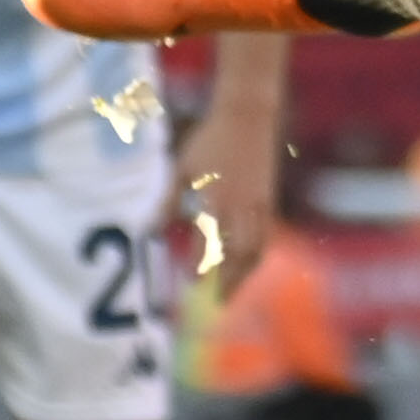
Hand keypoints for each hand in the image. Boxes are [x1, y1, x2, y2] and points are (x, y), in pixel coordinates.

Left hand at [170, 94, 279, 292]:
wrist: (249, 117)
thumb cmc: (209, 140)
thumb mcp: (181, 169)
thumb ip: (168, 203)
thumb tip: (151, 232)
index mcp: (217, 200)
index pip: (209, 245)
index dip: (201, 267)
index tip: (191, 284)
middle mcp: (242, 208)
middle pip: (239, 255)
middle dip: (230, 281)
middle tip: (218, 301)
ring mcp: (260, 205)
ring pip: (257, 249)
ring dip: (245, 273)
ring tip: (233, 288)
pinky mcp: (269, 200)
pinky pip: (264, 236)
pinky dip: (255, 255)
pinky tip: (245, 262)